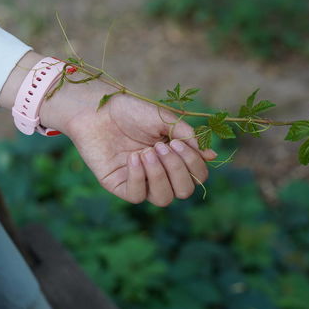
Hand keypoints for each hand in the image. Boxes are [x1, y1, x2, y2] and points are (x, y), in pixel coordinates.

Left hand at [41, 81, 216, 206]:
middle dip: (177, 170)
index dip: (194, 165)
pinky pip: (136, 196)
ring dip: (159, 175)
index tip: (177, 142)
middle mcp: (159, 172)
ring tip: (146, 152)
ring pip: (163, 199)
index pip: (197, 176)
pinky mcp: (118, 185)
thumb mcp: (164, 120)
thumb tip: (211, 156)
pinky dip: (138, 178)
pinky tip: (133, 158)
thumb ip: (187, 137)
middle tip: (161, 147)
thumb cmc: (130, 111)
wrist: (96, 109)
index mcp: (173, 157)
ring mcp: (139, 180)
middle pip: (183, 191)